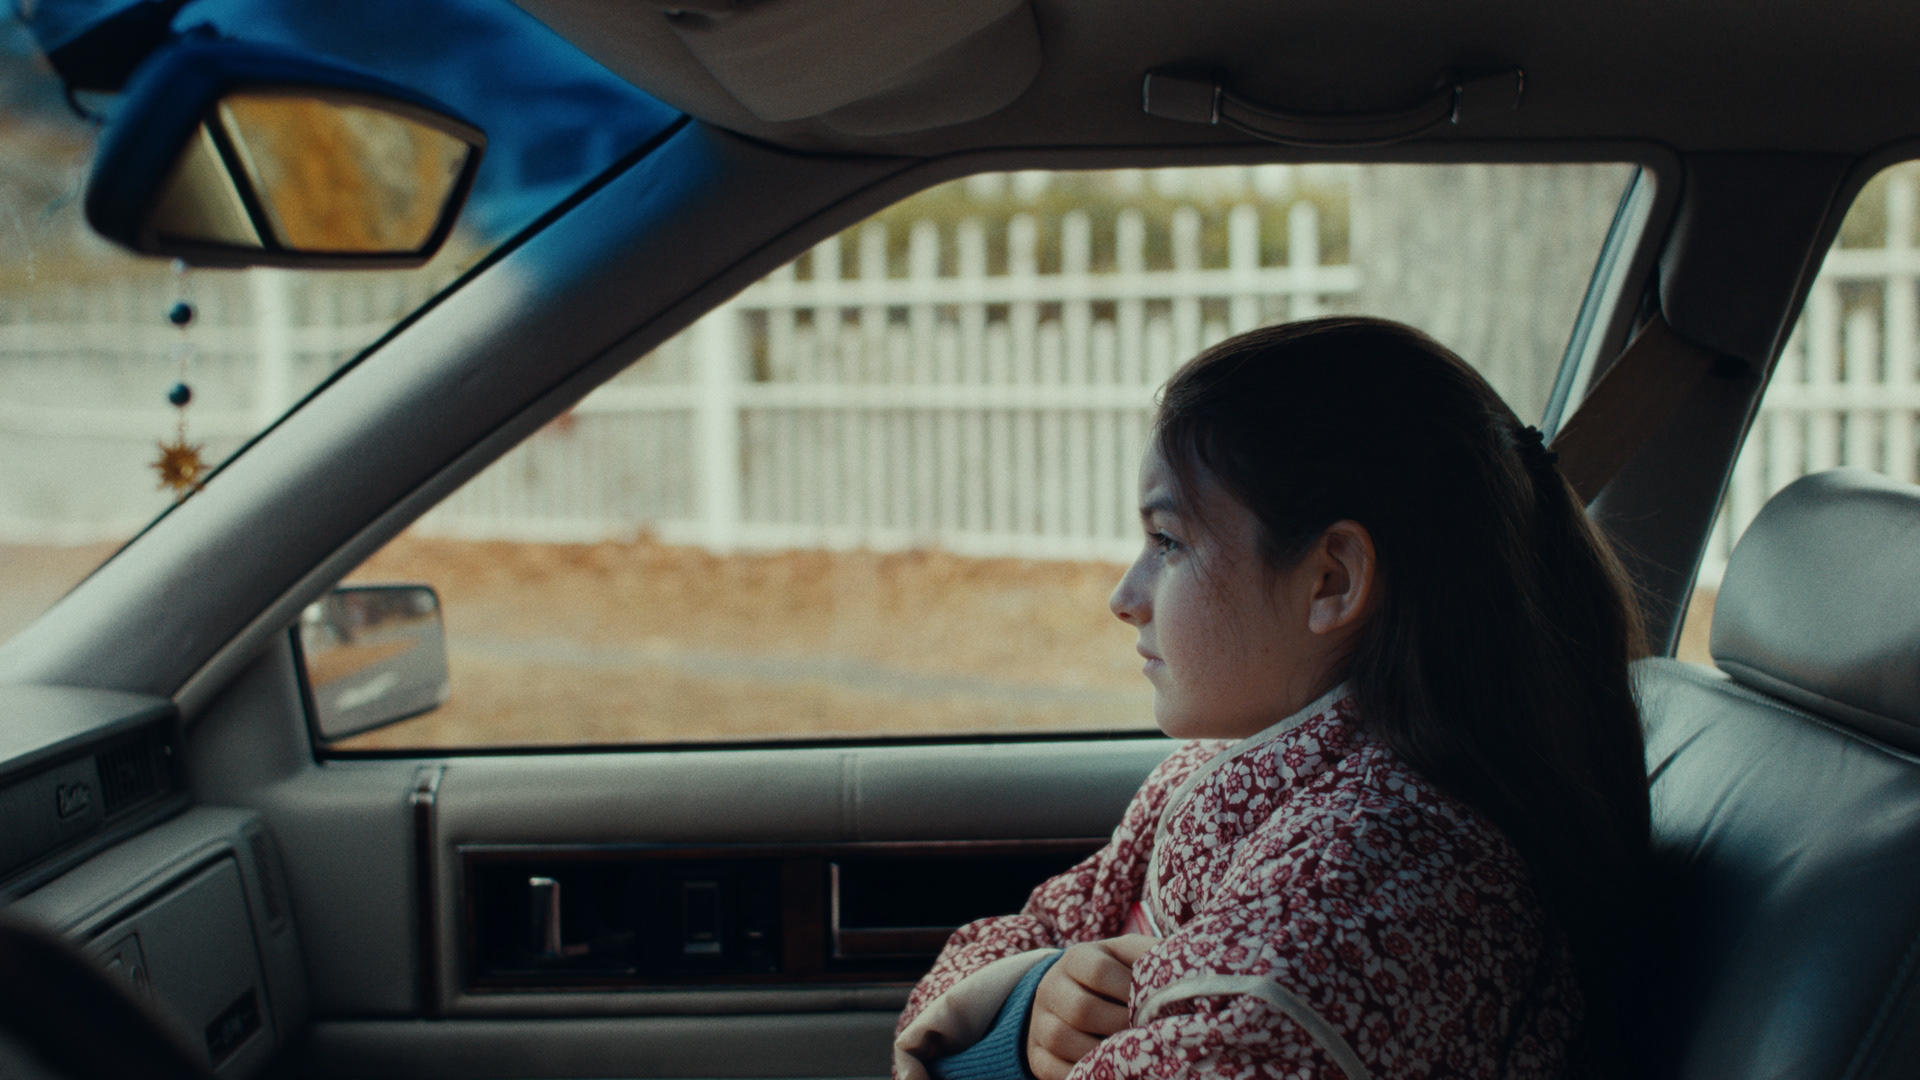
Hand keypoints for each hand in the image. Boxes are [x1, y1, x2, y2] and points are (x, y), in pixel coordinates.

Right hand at [1026, 935, 1159, 1079]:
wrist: (1072, 997)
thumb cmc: (1115, 978)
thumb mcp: (1129, 958)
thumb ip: (1150, 958)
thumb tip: (1186, 972)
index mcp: (1077, 958)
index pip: (1098, 971)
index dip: (1128, 990)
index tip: (1152, 1005)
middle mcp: (1051, 986)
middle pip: (1080, 1009)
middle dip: (1119, 1026)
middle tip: (1147, 1036)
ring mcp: (1040, 1022)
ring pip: (1062, 1039)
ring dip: (1101, 1052)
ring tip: (1131, 1057)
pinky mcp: (1037, 1054)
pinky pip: (1053, 1069)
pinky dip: (1082, 1073)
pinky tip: (1110, 1072)